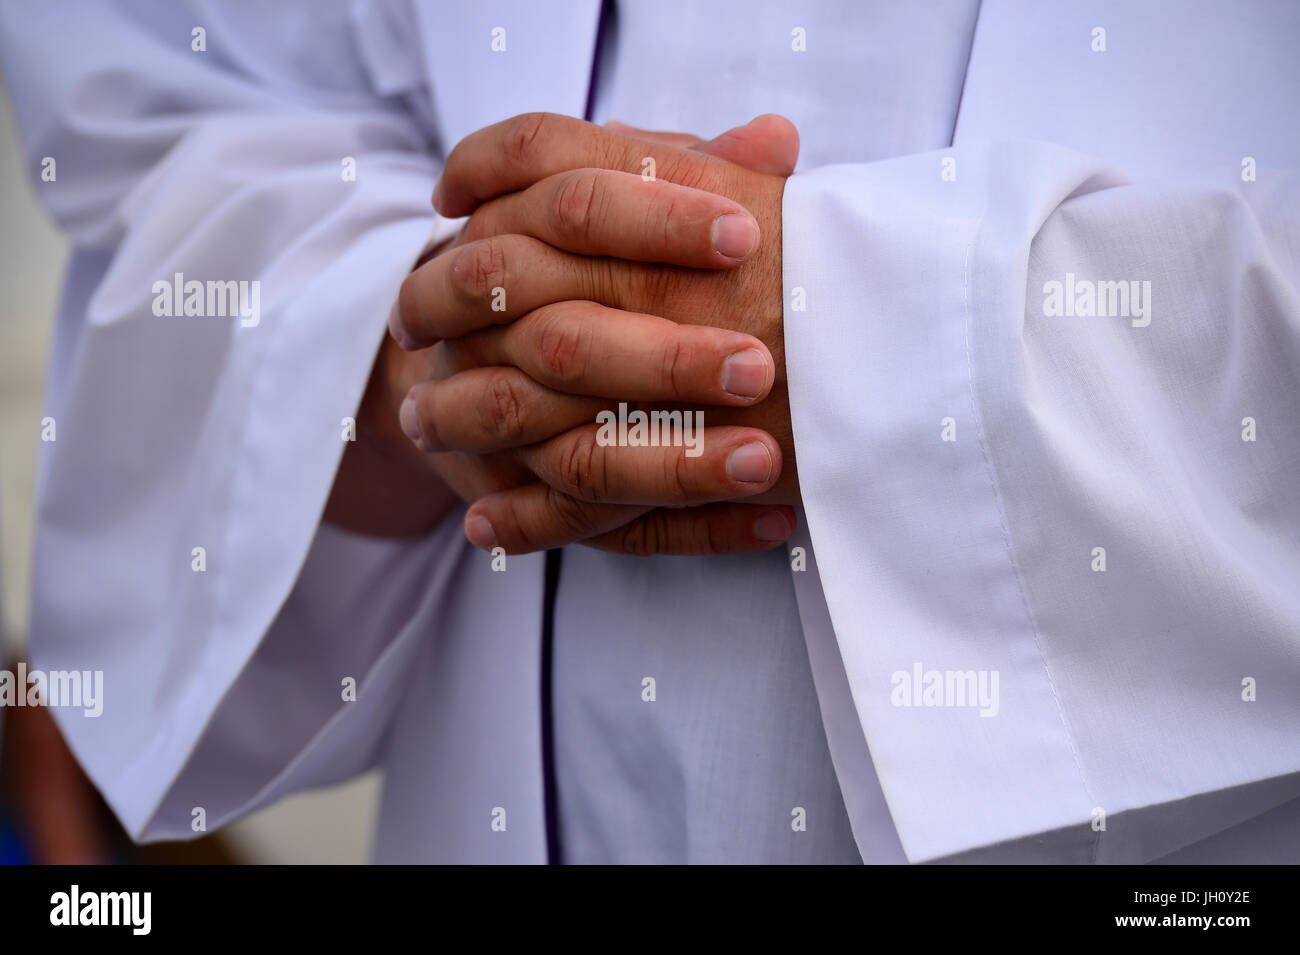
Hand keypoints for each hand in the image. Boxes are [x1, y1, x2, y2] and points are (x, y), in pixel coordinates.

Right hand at [327, 115, 798, 553]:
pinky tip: (765, 523)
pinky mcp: (507, 494)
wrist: (442, 346)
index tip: (746, 237)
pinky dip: (681, 530)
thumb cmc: (557, 255)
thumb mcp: (608, 195)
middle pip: (564, 341)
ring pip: (570, 453)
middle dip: (663, 360)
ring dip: (671, 463)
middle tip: (761, 368)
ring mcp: (487, 420)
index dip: (655, 218)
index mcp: (506, 227)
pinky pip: (592, 528)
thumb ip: (689, 171)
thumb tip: (779, 140)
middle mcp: (483, 326)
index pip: (571, 208)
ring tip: (765, 464)